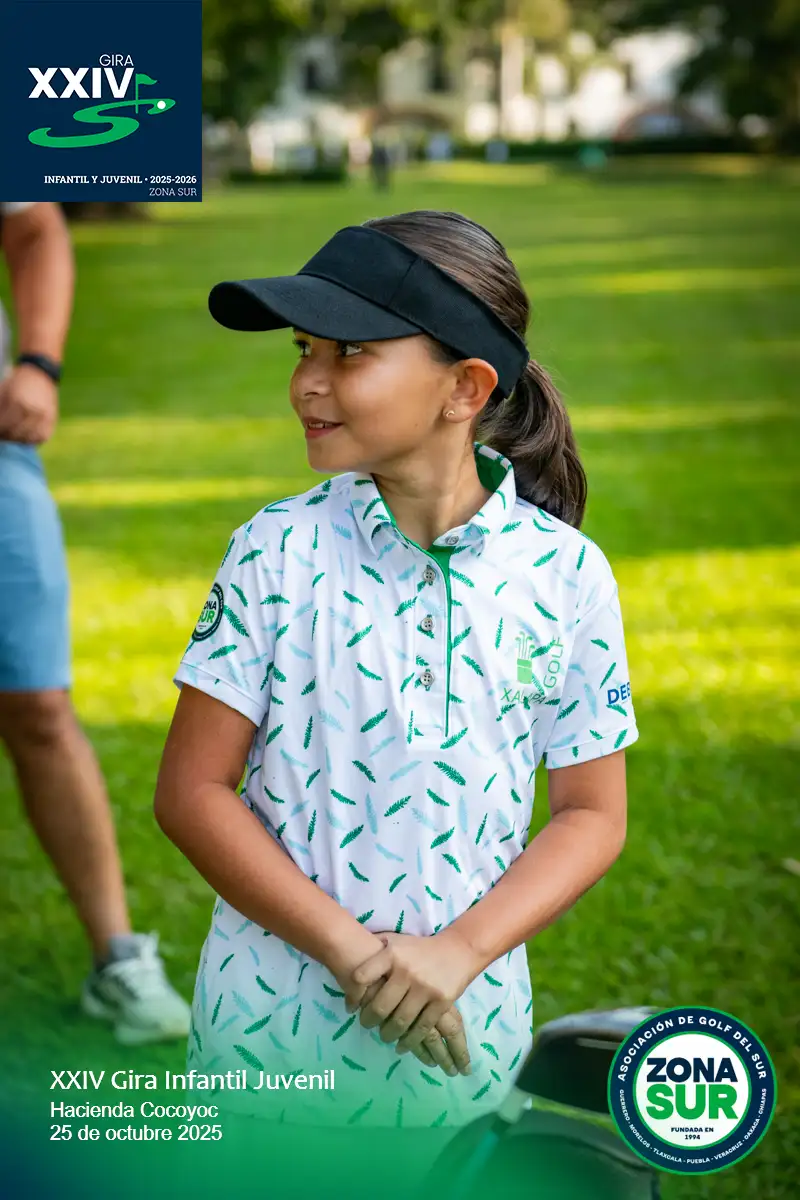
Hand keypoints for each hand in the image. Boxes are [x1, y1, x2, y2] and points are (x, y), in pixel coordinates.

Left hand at [0, 364, 58, 443]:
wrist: (41, 374)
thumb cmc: (17, 382)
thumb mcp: (3, 391)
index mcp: (17, 402)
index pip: (3, 425)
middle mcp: (32, 411)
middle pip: (13, 434)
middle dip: (5, 435)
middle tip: (2, 433)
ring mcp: (44, 417)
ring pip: (26, 439)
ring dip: (16, 439)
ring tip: (12, 434)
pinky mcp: (52, 421)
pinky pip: (39, 438)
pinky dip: (31, 439)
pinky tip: (25, 435)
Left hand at [344, 928, 481, 1071]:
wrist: (458, 950)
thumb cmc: (420, 949)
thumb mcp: (396, 941)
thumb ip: (375, 949)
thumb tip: (349, 963)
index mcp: (392, 954)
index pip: (362, 976)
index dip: (352, 995)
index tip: (351, 1008)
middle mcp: (406, 970)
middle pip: (380, 1006)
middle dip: (369, 1021)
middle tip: (367, 1025)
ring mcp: (425, 987)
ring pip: (400, 1021)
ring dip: (388, 1034)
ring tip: (384, 1036)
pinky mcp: (441, 1001)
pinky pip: (421, 1027)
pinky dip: (409, 1041)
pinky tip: (402, 1046)